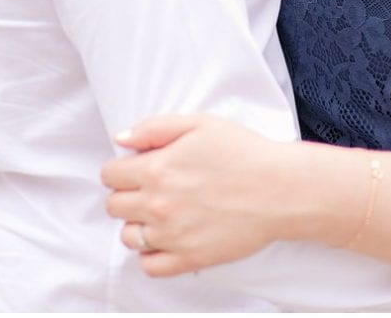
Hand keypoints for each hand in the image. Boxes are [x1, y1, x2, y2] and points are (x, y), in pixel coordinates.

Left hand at [101, 115, 287, 277]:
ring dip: (137, 226)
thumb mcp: (197, 124)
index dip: (120, 170)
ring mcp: (173, 235)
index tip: (135, 170)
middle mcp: (158, 204)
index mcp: (156, 169)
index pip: (109, 176)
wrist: (281, 190)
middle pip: (114, 206)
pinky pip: (151, 266)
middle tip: (148, 191)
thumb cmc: (243, 152)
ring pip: (129, 237)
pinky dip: (151, 255)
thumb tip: (120, 140)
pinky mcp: (192, 258)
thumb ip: (152, 128)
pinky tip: (166, 240)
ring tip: (157, 216)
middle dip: (126, 196)